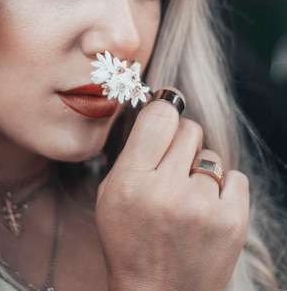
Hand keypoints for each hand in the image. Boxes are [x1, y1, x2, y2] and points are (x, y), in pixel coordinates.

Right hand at [95, 91, 249, 290]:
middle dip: (181, 142)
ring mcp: (203, 208)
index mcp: (130, 181)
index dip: (165, 108)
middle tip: (172, 165)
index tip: (167, 109)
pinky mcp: (232, 223)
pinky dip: (224, 189)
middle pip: (189, 129)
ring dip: (200, 170)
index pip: (160, 116)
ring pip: (211, 155)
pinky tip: (207, 209)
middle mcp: (166, 191)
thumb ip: (133, 150)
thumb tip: (162, 107)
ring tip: (187, 198)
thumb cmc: (129, 240)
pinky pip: (236, 177)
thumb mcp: (110, 193)